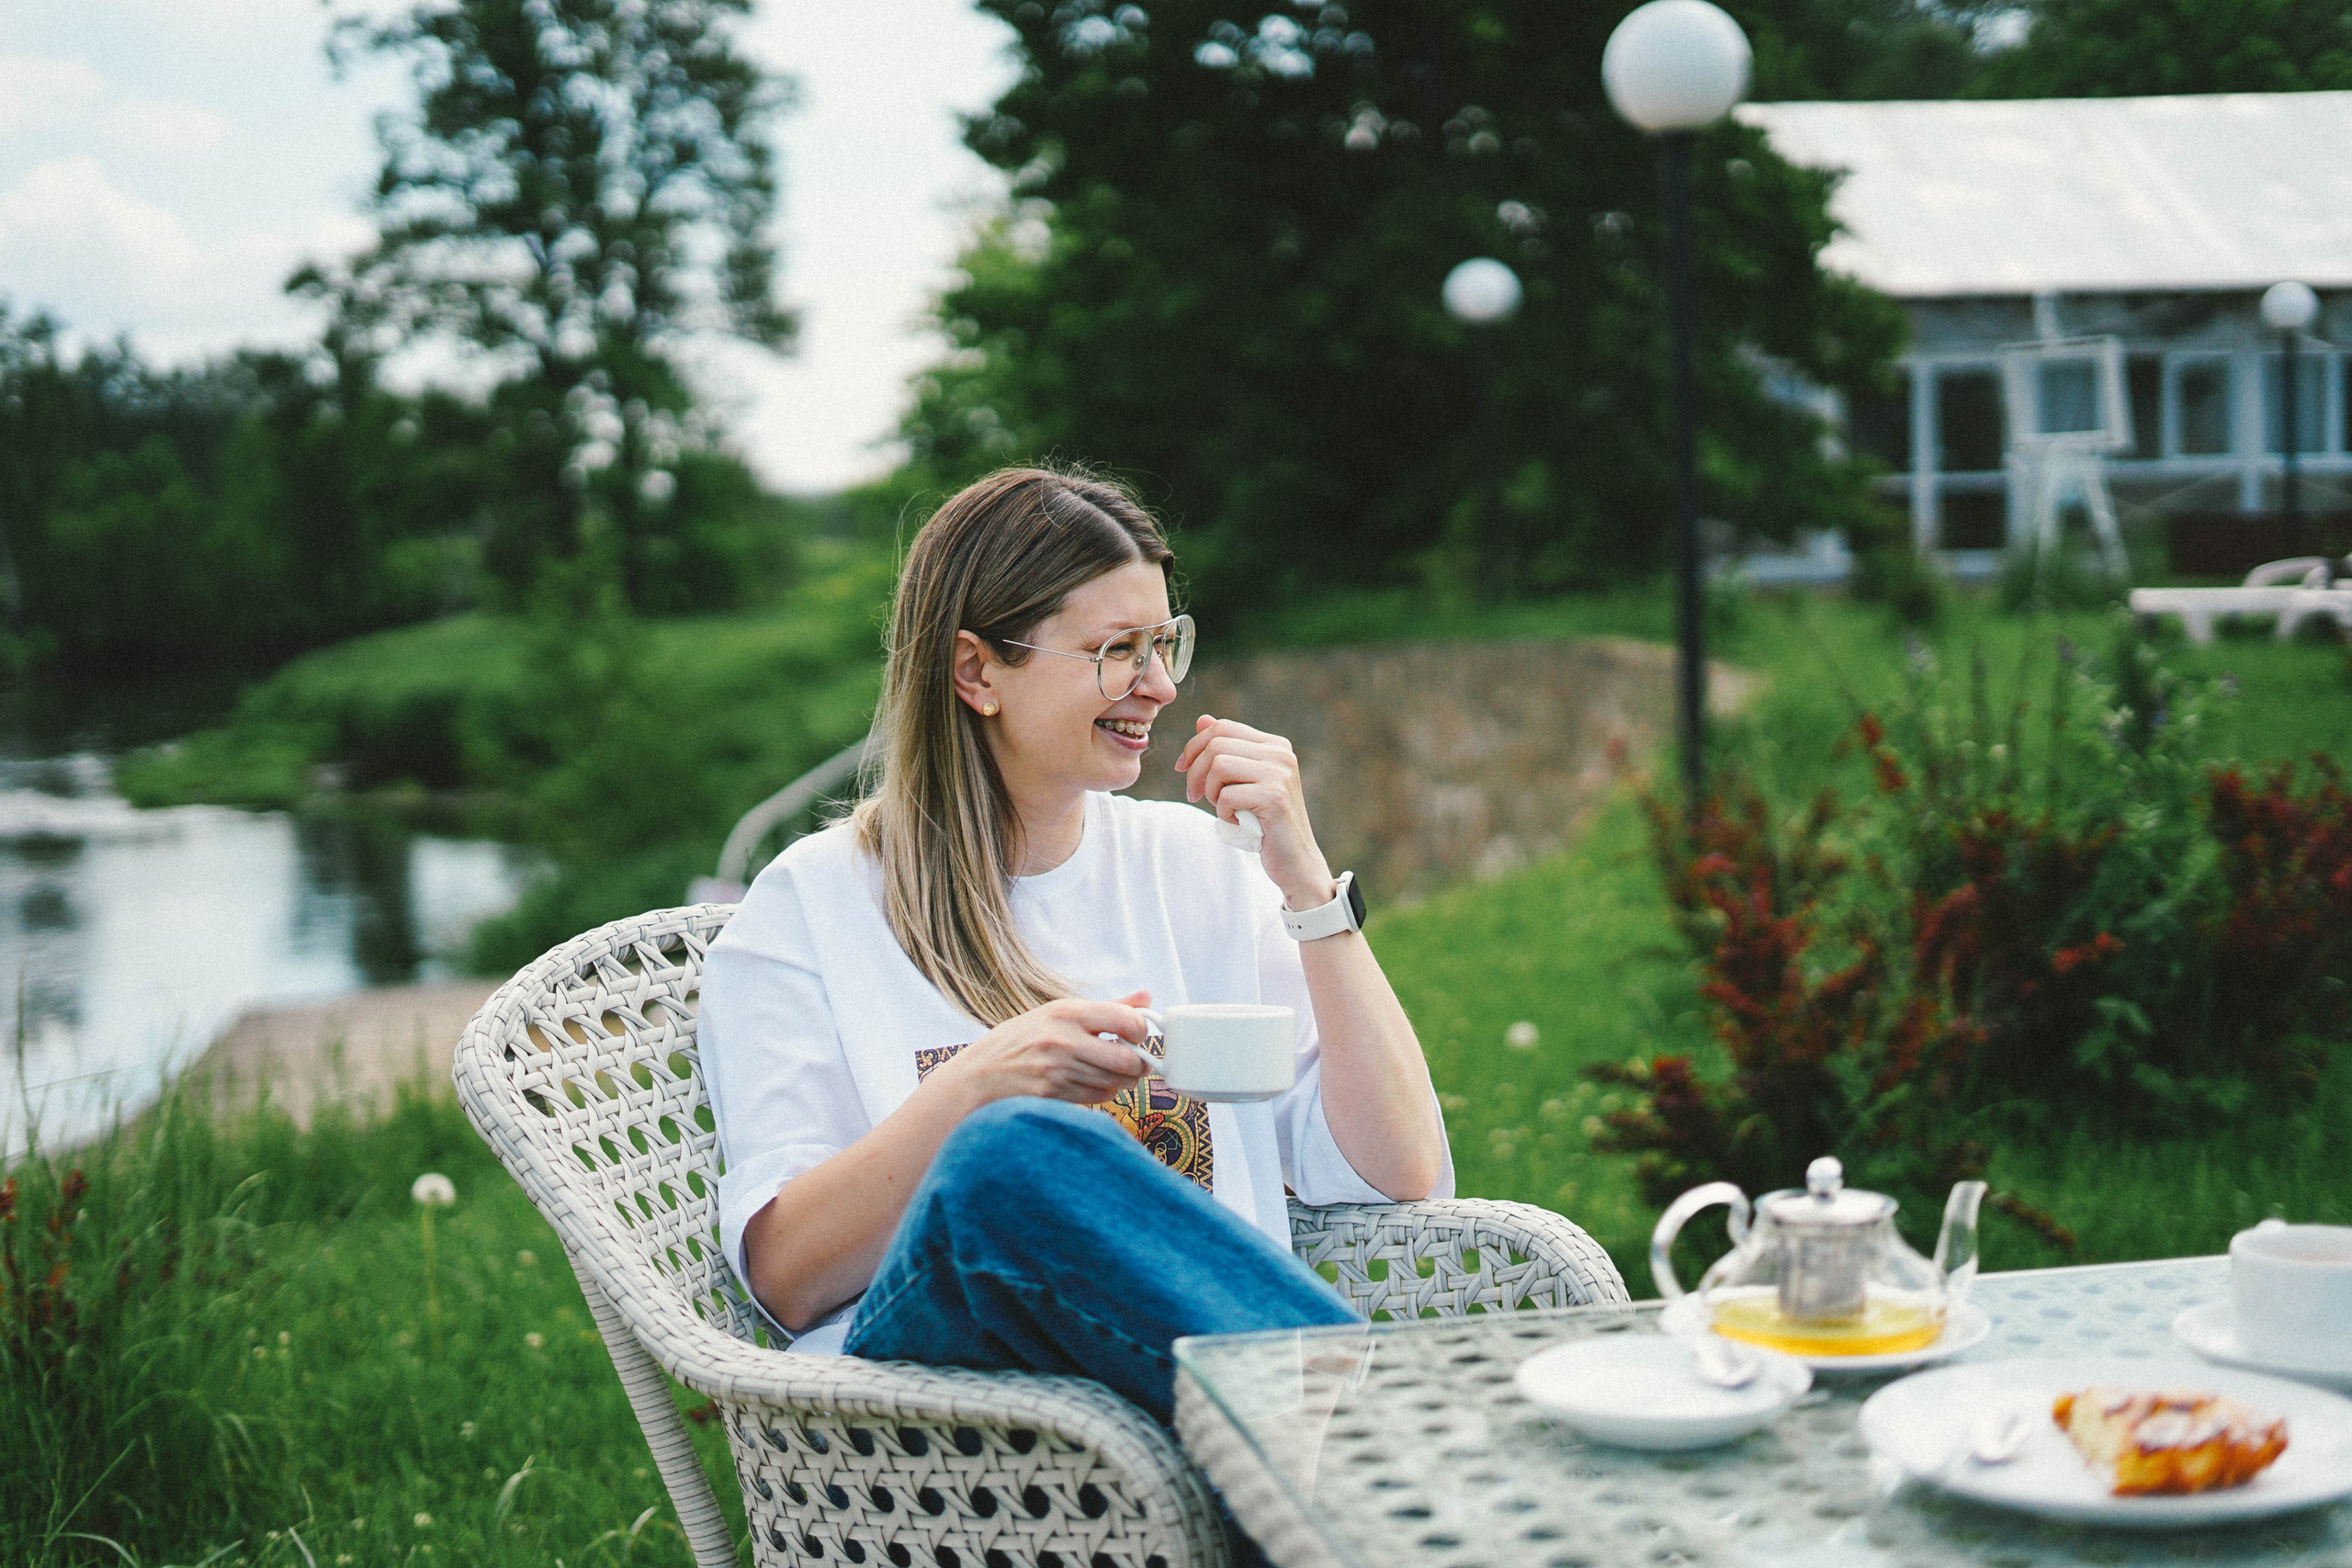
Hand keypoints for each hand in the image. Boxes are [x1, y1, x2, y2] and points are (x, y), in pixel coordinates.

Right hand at [934, 991, 1154, 1107]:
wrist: (980, 1076)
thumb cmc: (1023, 1040)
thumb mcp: (1058, 1013)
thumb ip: (1107, 1006)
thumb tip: (1147, 996)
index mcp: (1066, 1012)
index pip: (1125, 1019)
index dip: (1141, 1030)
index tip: (1137, 1035)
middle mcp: (1063, 1039)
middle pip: (1126, 1059)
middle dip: (1139, 1064)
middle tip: (1136, 1062)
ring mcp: (1057, 1069)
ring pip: (1115, 1082)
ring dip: (1122, 1081)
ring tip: (1114, 1073)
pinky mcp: (1053, 1094)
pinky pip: (1098, 1098)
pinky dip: (1103, 1093)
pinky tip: (1092, 1084)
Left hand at [1173, 714, 1336, 910]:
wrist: (1295, 861)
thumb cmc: (1265, 823)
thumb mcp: (1243, 783)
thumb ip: (1227, 752)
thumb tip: (1203, 720)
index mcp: (1275, 745)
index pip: (1222, 727)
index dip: (1194, 747)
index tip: (1182, 770)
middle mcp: (1281, 754)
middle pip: (1216, 744)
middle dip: (1196, 772)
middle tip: (1195, 797)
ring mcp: (1280, 774)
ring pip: (1219, 766)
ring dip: (1211, 793)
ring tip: (1225, 810)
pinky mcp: (1275, 798)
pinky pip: (1227, 796)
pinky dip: (1223, 814)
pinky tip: (1238, 823)